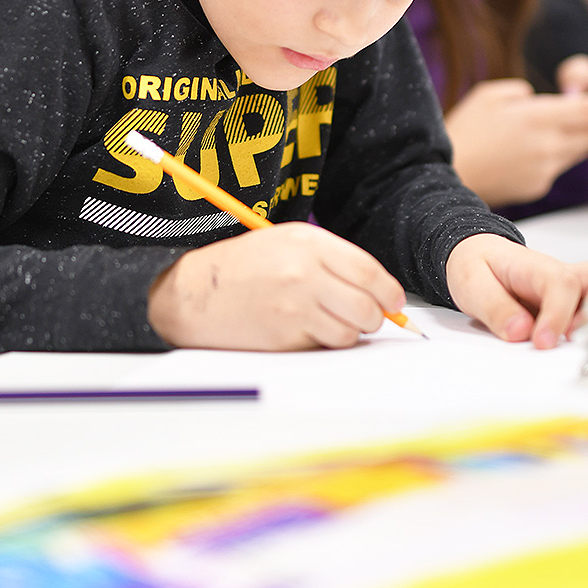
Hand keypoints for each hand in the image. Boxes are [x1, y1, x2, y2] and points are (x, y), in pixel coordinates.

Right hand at [148, 223, 404, 350]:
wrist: (194, 293)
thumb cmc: (242, 267)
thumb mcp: (286, 242)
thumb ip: (331, 259)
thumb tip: (376, 288)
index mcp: (308, 243)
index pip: (368, 270)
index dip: (389, 291)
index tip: (393, 301)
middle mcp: (305, 272)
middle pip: (367, 306)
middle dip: (375, 317)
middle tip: (368, 317)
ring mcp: (295, 306)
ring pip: (351, 331)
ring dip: (350, 332)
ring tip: (330, 322)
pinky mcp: (286, 336)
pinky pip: (326, 345)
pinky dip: (326, 342)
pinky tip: (308, 330)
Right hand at [445, 78, 587, 204]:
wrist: (444, 178)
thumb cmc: (463, 132)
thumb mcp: (488, 95)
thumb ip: (520, 92)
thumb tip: (537, 98)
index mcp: (535, 118)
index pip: (587, 110)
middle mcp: (546, 145)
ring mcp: (545, 168)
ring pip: (580, 149)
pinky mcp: (539, 184)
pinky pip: (561, 164)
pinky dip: (564, 152)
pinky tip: (557, 144)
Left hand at [445, 233, 587, 349]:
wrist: (477, 256)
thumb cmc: (476, 268)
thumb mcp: (471, 285)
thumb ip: (495, 308)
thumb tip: (521, 332)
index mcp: (535, 266)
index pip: (560, 284)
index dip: (557, 315)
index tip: (543, 343)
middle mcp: (564, 273)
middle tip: (576, 341)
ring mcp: (575, 287)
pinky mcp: (578, 303)